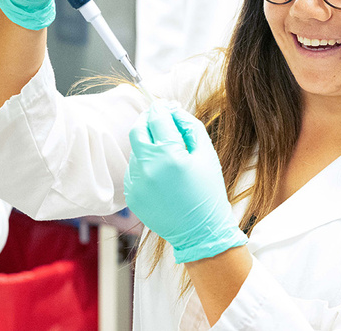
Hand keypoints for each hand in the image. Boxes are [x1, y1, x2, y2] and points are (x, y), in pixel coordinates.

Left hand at [125, 105, 246, 263]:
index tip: (168, 107)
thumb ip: (189, 126)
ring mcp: (136, 182)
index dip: (163, 108)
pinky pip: (134, 170)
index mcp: (169, 154)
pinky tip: (162, 176)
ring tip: (168, 157)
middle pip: (137, 129)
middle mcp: (148, 167)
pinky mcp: (131, 195)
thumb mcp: (207, 154)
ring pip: (136, 150)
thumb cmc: (208, 192)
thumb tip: (173, 109)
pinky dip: (145, 165)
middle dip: (148, 120)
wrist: (200, 232)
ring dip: (148, 145)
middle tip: (159, 120)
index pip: (157, 117)